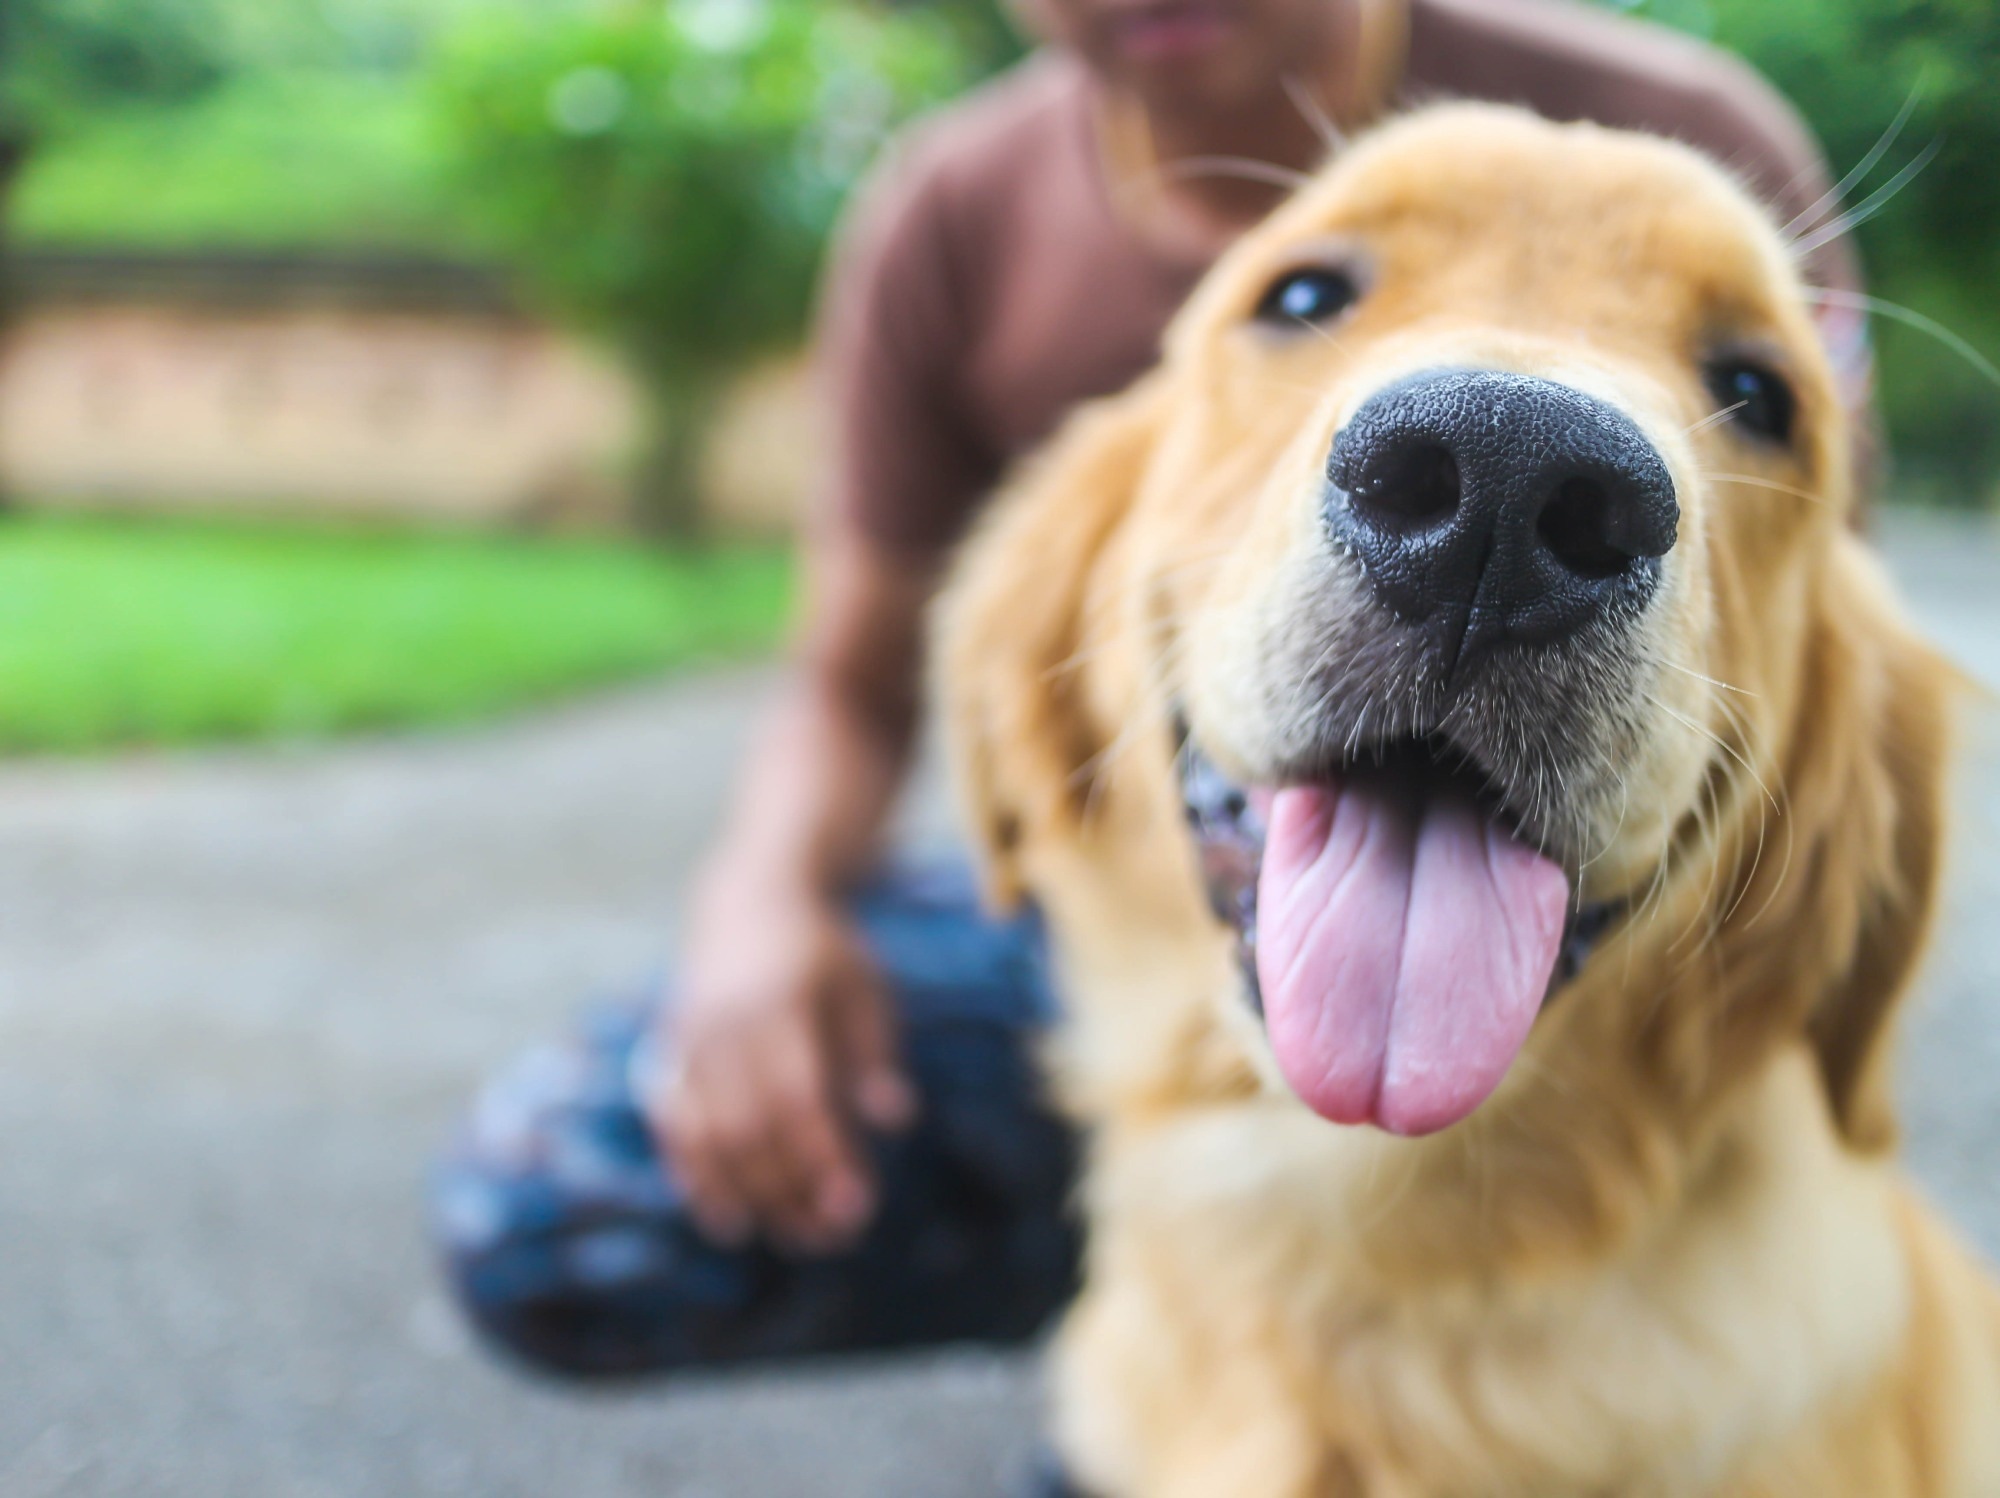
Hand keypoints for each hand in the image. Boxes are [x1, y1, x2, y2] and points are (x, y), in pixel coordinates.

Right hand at [650, 878, 916, 1252]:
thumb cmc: (823, 954)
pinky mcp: (666, 1053)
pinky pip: (673, 1126)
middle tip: (833, 1236)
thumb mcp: (864, 988)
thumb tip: (895, 1120)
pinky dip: (695, 1176)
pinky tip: (728, 1217)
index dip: (824, 1158)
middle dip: (789, 1191)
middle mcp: (724, 1023)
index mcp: (780, 1001)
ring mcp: (687, 1039)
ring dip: (746, 1196)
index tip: (857, 1207)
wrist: (749, 900)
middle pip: (749, 1128)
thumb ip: (875, 1054)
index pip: (799, 1098)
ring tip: (790, 1235)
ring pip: (707, 1135)